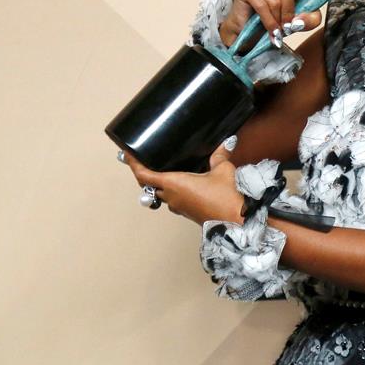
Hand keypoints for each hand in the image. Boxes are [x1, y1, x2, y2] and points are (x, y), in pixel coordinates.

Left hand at [124, 150, 244, 225]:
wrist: (238, 222)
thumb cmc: (227, 197)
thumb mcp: (223, 170)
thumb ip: (219, 155)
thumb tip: (224, 143)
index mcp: (174, 184)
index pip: (145, 175)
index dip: (134, 164)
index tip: (127, 155)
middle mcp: (172, 197)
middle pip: (149, 185)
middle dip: (144, 173)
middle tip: (142, 160)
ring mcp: (179, 207)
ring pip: (161, 194)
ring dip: (158, 184)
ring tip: (163, 170)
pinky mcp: (188, 212)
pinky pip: (173, 200)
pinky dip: (172, 190)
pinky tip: (184, 183)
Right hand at [219, 0, 322, 46]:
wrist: (249, 27)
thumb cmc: (277, 16)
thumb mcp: (301, 18)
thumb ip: (310, 19)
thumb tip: (300, 21)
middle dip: (290, 9)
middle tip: (290, 24)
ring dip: (279, 17)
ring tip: (280, 28)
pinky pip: (261, 4)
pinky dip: (269, 20)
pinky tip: (272, 30)